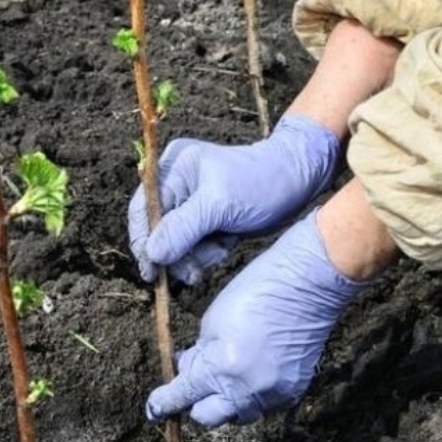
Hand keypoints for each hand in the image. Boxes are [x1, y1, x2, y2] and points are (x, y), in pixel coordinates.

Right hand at [128, 114, 339, 284]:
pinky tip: (223, 248)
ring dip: (193, 256)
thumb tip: (151, 252)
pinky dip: (206, 253)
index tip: (151, 271)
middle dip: (175, 253)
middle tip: (191, 273)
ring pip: (176, 242)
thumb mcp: (219, 204)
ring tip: (217, 253)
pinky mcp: (207, 218)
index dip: (144, 241)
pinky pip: (194, 245)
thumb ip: (182, 228)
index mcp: (174, 167)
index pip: (144, 209)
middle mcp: (178, 182)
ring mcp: (192, 202)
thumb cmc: (261, 182)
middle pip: (158, 229)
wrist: (297, 180)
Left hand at [146, 210, 369, 426]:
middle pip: (209, 416)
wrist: (307, 284)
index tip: (154, 410)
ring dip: (225, 400)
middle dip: (196, 402)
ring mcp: (274, 394)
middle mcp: (248, 390)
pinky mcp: (293, 392)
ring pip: (237, 414)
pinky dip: (251, 394)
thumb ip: (197, 354)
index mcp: (222, 369)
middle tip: (194, 380)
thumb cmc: (257, 291)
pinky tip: (251, 370)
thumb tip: (187, 374)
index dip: (164, 404)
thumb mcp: (213, 320)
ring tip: (226, 370)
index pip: (183, 396)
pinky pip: (263, 406)